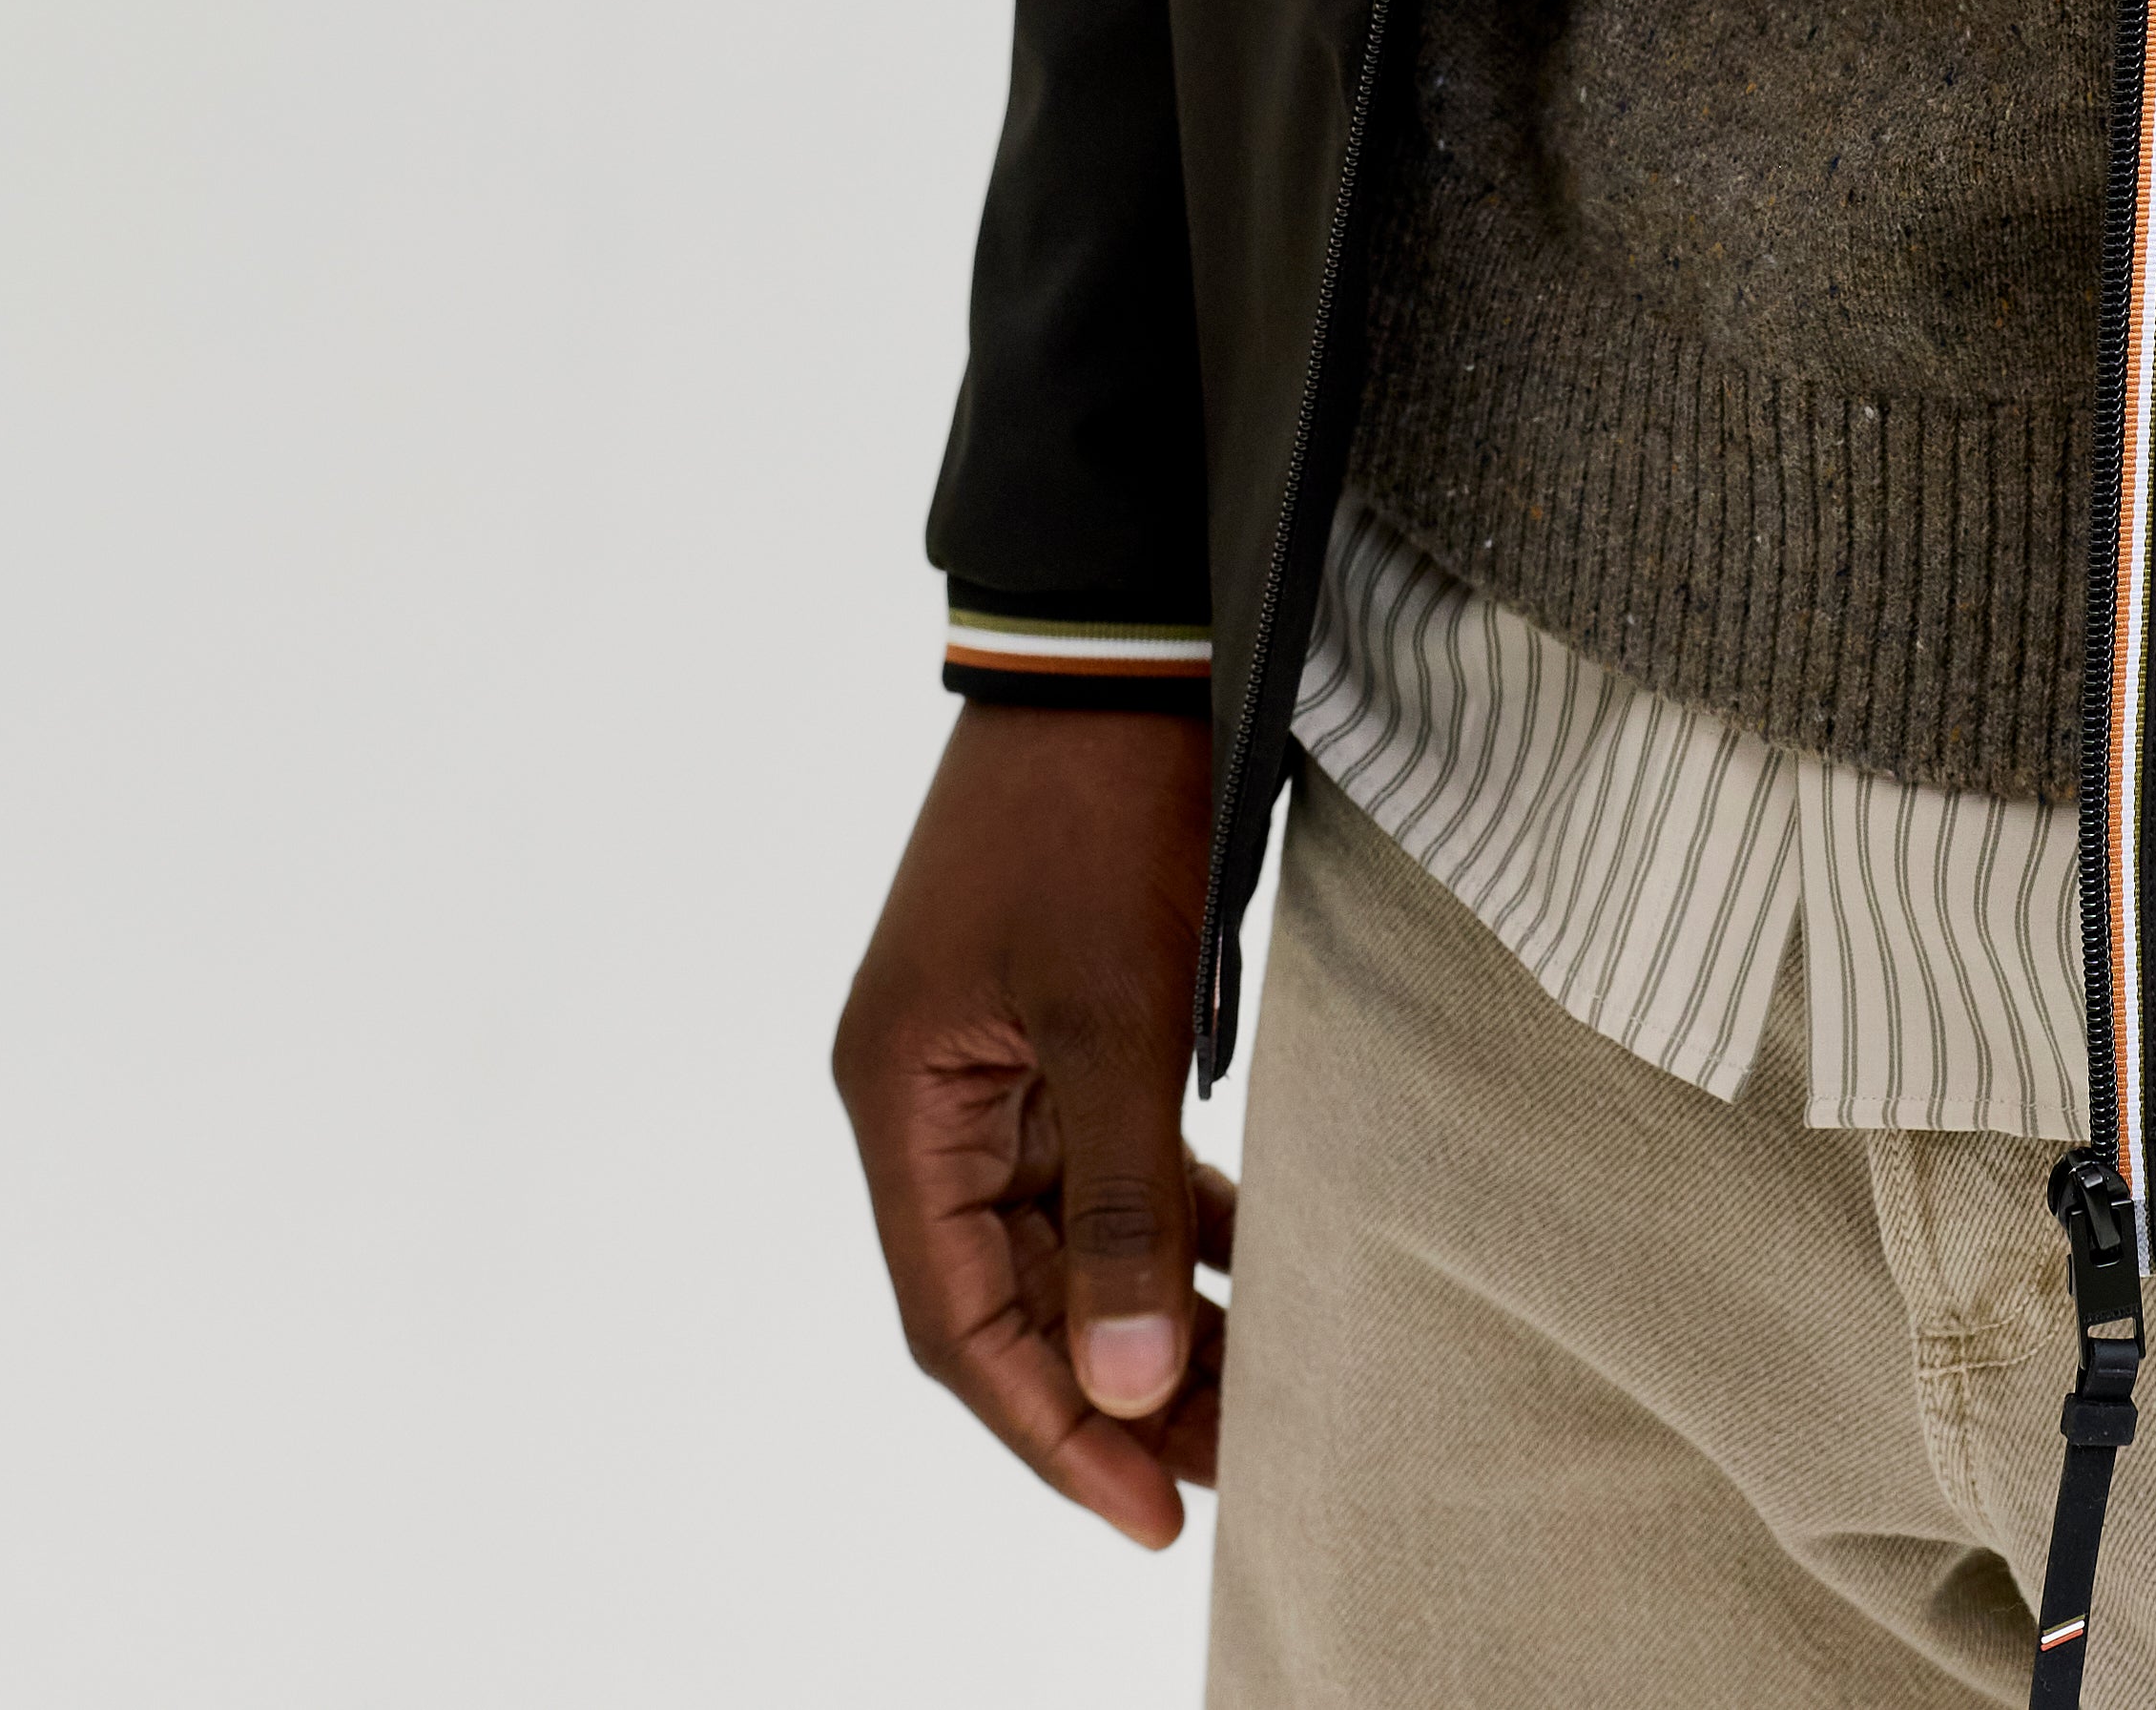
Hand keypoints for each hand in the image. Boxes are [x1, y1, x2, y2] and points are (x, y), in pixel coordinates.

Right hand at [833, 700, 1234, 1548]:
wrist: (1122, 643)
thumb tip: (1127, 1384)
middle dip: (1117, 1385)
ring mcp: (990, 1055)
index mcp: (902, 1100)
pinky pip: (1103, 1158)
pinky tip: (1248, 1267)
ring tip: (1254, 1397)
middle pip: (1016, 1290)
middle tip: (1234, 1465)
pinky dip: (1168, 1217)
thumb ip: (1121, 1202)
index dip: (1051, 1428)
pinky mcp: (1054, 1018)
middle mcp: (928, 1093)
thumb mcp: (1115, 1014)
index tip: (1149, 1512)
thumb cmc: (1098, 810)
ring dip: (1149, 1311)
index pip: (962, 1323)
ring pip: (1067, 1233)